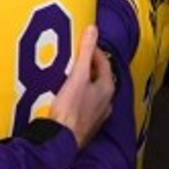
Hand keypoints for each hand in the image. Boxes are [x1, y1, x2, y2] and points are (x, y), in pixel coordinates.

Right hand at [48, 25, 113, 148]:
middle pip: (99, 78)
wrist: (61, 140)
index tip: (83, 42)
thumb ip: (85, 51)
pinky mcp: (85, 124)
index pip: (103, 62)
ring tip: (69, 75)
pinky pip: (85, 104)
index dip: (93, 50)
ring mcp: (97, 115)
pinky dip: (79, 96)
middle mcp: (106, 102)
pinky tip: (67, 96)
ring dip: (84, 83)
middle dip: (88, 67)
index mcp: (107, 88)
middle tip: (75, 57)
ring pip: (93, 92)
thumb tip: (93, 29)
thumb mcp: (77, 75)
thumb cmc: (70, 109)